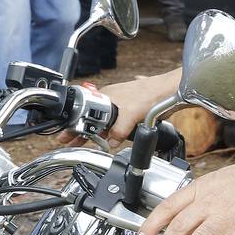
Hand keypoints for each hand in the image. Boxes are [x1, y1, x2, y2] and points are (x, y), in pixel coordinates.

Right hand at [62, 75, 176, 144]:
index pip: (84, 113)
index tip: (66, 136)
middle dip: (80, 130)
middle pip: (91, 118)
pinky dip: (109, 133)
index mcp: (105, 96)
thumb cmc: (150, 93)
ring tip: (84, 143)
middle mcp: (110, 101)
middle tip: (68, 141)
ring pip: (102, 123)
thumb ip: (118, 131)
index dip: (75, 126)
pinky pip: (115, 126)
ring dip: (95, 133)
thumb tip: (111, 142)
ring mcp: (120, 107)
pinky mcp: (130, 113)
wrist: (169, 91)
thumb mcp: (130, 114)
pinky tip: (107, 140)